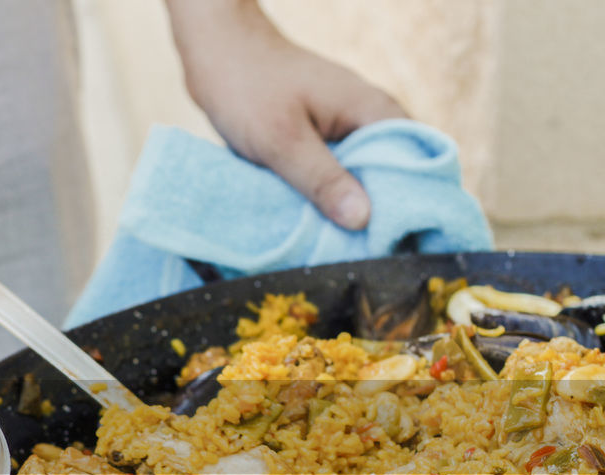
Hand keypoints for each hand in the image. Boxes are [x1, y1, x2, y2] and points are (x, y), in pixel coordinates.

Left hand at [170, 0, 404, 229]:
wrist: (217, 52)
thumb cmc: (248, 87)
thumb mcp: (281, 142)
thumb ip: (322, 179)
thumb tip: (364, 220)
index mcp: (376, 113)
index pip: (419, 167)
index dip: (414, 208)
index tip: (400, 247)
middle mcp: (371, 121)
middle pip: (393, 180)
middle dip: (379, 218)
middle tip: (364, 261)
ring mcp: (347, 130)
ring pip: (361, 182)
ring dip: (349, 212)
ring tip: (339, 251)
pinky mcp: (324, 141)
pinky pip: (336, 177)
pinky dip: (327, 200)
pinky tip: (316, 227)